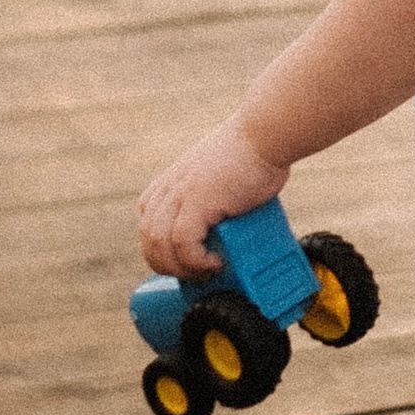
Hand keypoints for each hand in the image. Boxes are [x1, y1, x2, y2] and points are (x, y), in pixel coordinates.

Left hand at [137, 118, 287, 282]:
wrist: (265, 136)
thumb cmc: (253, 156)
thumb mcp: (219, 179)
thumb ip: (213, 201)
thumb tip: (227, 228)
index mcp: (169, 184)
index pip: (149, 228)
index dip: (163, 253)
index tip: (185, 266)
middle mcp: (168, 189)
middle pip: (149, 242)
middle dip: (169, 267)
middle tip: (197, 277)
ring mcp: (179, 195)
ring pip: (161, 247)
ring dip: (182, 269)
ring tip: (207, 273)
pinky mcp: (195, 202)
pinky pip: (183, 244)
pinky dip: (196, 261)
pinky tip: (214, 263)